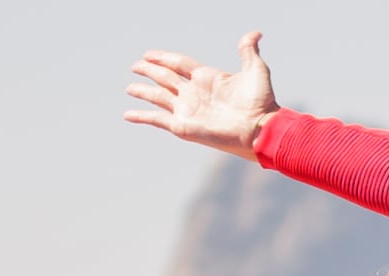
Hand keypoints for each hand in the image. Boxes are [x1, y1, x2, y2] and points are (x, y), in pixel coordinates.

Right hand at [125, 31, 279, 158]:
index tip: (149, 54)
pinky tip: (128, 114)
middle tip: (135, 66)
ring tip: (129, 88)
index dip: (163, 58)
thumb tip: (255, 33)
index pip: (179, 64)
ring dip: (143, 91)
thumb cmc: (261, 102)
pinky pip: (157, 119)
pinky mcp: (183, 126)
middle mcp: (194, 93)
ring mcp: (187, 110)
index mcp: (206, 78)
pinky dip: (142, 116)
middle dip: (149, 71)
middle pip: (165, 78)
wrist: (260, 128)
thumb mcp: (256, 70)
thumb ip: (249, 50)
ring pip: (158, 96)